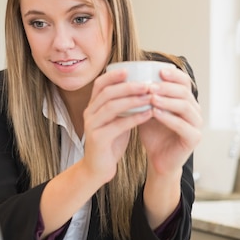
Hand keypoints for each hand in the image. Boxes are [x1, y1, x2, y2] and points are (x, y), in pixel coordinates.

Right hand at [82, 68, 153, 183]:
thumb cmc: (110, 143)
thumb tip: (142, 89)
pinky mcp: (98, 140)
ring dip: (133, 100)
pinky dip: (134, 118)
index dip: (113, 76)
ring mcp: (92, 126)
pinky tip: (148, 114)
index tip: (130, 70)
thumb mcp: (115, 121)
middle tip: (147, 84)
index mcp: (92, 107)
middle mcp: (89, 114)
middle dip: (128, 86)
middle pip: (107, 93)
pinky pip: (117, 125)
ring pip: (112, 107)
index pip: (100, 84)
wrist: (97, 169)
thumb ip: (123, 107)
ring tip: (150, 96)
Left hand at [138, 64, 201, 175]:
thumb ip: (145, 96)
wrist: (157, 159)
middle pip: (185, 92)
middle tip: (150, 86)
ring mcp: (196, 124)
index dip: (173, 75)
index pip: (184, 82)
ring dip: (167, 100)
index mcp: (186, 101)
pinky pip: (183, 125)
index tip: (158, 70)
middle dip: (167, 87)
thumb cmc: (153, 133)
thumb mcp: (147, 111)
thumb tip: (132, 75)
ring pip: (185, 106)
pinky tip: (155, 113)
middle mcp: (194, 110)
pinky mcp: (194, 138)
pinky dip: (168, 118)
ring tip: (151, 98)